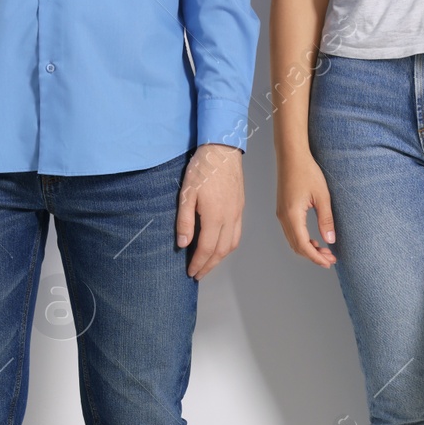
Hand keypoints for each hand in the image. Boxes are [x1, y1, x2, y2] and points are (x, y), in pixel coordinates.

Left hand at [177, 144, 244, 280]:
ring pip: (231, 245)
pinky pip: (236, 234)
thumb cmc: (202, 168)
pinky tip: (219, 247)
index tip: (191, 272)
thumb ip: (184, 221)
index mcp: (215, 217)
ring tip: (208, 264)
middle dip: (209, 266)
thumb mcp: (186, 194)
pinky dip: (228, 246)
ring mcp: (237, 213)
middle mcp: (229, 218)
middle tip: (198, 274)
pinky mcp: (240, 208)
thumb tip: (182, 244)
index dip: (198, 263)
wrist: (222, 150)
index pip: (206, 249)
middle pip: (220, 252)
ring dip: (219, 259)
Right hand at [275, 152, 335, 267]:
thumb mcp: (322, 196)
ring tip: (325, 251)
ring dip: (308, 249)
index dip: (316, 257)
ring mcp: (281, 214)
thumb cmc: (307, 171)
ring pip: (293, 241)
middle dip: (313, 256)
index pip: (303, 245)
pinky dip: (302, 240)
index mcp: (292, 215)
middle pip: (297, 247)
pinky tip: (314, 240)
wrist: (291, 156)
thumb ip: (326, 220)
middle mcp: (283, 217)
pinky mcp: (283, 211)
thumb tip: (330, 241)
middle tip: (330, 259)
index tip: (328, 263)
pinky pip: (291, 233)